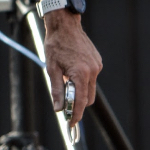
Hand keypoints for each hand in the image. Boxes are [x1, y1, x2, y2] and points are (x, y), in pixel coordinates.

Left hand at [42, 11, 101, 126]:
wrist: (65, 25)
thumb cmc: (56, 45)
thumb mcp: (52, 69)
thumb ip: (57, 90)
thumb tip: (59, 109)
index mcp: (80, 73)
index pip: (80, 101)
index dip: (76, 115)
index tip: (71, 124)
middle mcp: (92, 71)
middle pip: (88, 98)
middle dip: (77, 104)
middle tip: (64, 104)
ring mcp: (97, 66)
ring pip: (90, 88)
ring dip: (79, 90)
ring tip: (65, 79)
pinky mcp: (98, 62)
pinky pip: (91, 77)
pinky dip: (83, 80)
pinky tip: (72, 69)